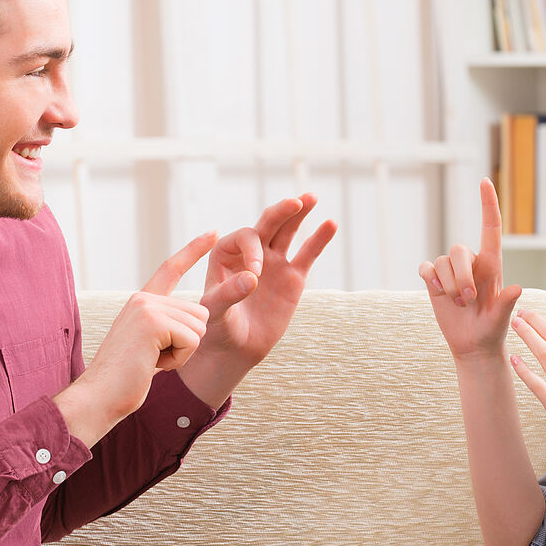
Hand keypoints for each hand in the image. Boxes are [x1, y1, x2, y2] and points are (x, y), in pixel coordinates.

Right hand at [73, 232, 216, 424]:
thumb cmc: (126, 378)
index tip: (214, 232)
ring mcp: (147, 308)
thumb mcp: (149, 344)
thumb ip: (167, 324)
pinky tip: (153, 364)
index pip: (171, 268)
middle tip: (155, 357)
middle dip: (187, 342)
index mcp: (142, 301)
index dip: (194, 249)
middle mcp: (143, 298)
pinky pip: (192, 341)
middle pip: (199, 312)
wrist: (100, 396)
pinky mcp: (153, 323)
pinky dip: (179, 359)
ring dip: (183, 353)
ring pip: (198, 326)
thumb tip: (198, 317)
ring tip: (152, 360)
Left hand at [193, 194, 336, 369]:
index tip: (255, 276)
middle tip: (294, 202)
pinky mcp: (293, 277)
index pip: (245, 238)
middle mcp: (250, 252)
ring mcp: (274, 262)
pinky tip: (331, 224)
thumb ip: (229, 294)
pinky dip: (319, 239)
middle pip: (267, 224)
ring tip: (311, 197)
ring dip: (299, 214)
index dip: (252, 251)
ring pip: (288, 231)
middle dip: (280, 212)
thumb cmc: (217, 329)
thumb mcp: (215, 313)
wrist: (236, 349)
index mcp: (226, 253)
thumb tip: (253, 278)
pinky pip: (307, 254)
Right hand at [419, 179, 522, 365]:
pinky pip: (426, 268)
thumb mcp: (502, 319)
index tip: (485, 181)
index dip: (488, 204)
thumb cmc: (492, 330)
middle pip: (459, 250)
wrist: (472, 345)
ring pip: (442, 262)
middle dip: (461, 277)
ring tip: (459, 304)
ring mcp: (452, 272)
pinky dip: (430, 278)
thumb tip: (518, 288)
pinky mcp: (434, 280)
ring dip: (448, 285)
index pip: (490, 228)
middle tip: (468, 301)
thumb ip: (507, 302)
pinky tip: (436, 291)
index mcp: (492, 265)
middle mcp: (471, 263)